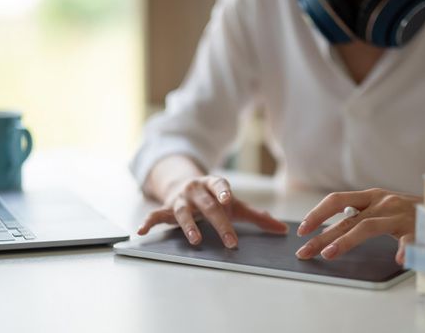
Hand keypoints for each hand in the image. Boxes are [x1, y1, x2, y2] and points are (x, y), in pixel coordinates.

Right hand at [137, 175, 288, 247]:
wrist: (186, 186)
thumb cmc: (215, 199)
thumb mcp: (235, 205)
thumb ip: (257, 217)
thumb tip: (283, 229)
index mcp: (214, 184)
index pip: (220, 185)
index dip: (223, 191)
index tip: (228, 200)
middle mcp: (196, 189)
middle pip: (207, 205)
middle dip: (219, 222)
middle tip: (231, 240)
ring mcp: (180, 199)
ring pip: (183, 211)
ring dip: (189, 225)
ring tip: (195, 240)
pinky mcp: (167, 209)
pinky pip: (156, 215)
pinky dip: (148, 222)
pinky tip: (141, 231)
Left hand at [295, 188, 421, 264]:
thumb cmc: (407, 212)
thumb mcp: (381, 207)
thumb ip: (359, 215)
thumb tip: (329, 231)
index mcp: (371, 196)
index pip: (336, 200)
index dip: (317, 213)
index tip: (301, 229)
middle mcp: (382, 202)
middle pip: (346, 219)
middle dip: (321, 236)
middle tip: (303, 252)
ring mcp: (400, 215)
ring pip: (368, 227)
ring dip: (347, 240)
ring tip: (329, 253)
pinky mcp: (419, 229)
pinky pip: (411, 239)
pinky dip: (406, 249)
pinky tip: (400, 259)